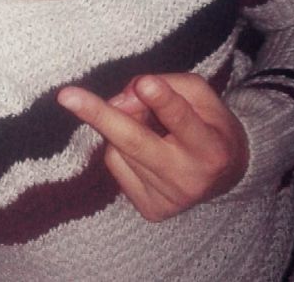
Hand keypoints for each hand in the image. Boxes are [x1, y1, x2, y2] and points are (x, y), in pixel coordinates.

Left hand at [57, 73, 248, 221]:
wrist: (227, 176)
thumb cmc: (208, 124)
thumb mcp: (200, 95)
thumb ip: (166, 86)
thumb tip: (120, 100)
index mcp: (211, 147)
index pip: (183, 120)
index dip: (163, 101)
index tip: (145, 84)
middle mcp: (189, 178)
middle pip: (135, 141)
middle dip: (99, 115)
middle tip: (66, 95)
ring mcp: (167, 199)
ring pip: (120, 148)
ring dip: (123, 124)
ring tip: (151, 126)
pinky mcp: (150, 210)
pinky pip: (117, 164)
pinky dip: (121, 147)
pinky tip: (145, 149)